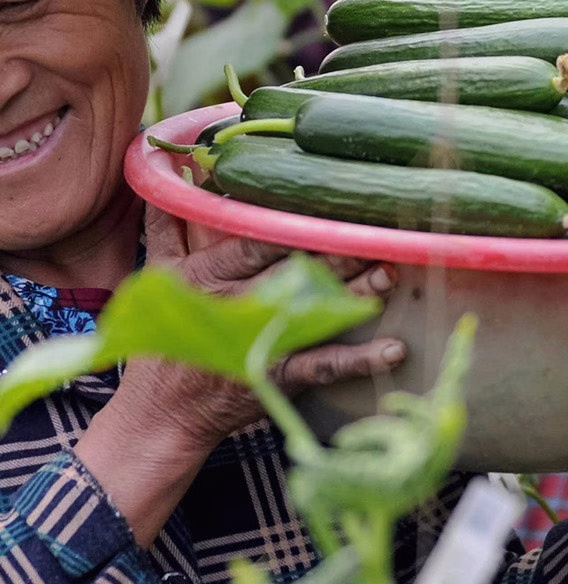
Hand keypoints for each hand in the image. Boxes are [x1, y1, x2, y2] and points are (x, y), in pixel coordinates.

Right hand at [75, 205, 405, 544]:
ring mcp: (260, 343)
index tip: (326, 204)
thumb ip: (168, 224)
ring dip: (356, 294)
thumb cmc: (164, 340)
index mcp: (208, 275)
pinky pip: (326, 366)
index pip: (253, 243)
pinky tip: (393, 349)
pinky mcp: (278, 378)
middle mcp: (237, 305)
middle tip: (376, 235)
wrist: (161, 414)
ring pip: (315, 312)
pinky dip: (361, 359)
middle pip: (294, 272)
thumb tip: (169, 169)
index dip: (289, 225)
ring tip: (389, 276)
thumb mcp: (159, 274)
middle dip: (337, 254)